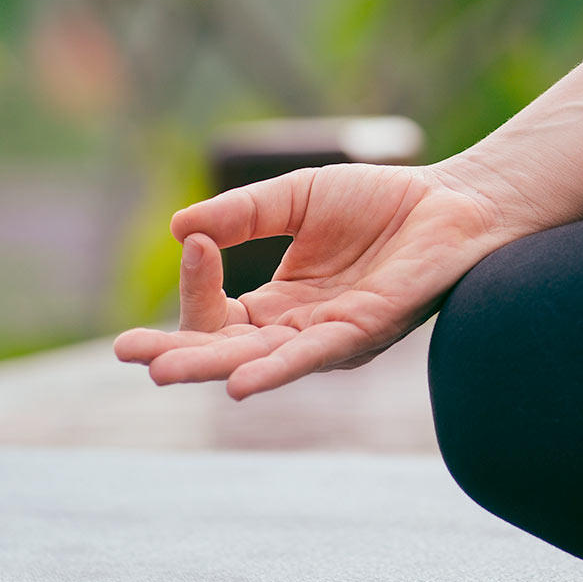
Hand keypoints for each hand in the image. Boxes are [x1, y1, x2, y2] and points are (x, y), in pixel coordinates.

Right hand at [112, 162, 520, 398]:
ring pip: (260, 361)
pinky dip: (274, 370)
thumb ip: (244, 214)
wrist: (454, 201)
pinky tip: (239, 383)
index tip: (194, 243)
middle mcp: (299, 331)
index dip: (197, 286)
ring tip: (162, 373)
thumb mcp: (298, 198)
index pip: (217, 316)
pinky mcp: (365, 332)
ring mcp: (331, 338)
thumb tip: (180, 228)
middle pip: (226, 352)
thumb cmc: (383, 202)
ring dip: (211, 367)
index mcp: (279, 305)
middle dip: (176, 354)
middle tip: (128, 352)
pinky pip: (313, 357)